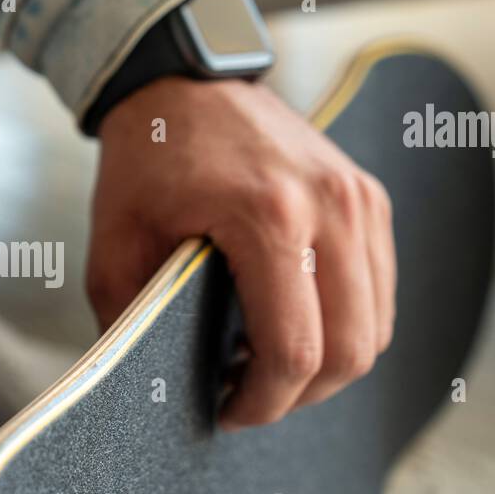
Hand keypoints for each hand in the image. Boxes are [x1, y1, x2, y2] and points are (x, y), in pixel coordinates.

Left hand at [88, 76, 395, 429]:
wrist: (182, 82)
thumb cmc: (147, 160)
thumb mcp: (115, 246)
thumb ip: (131, 325)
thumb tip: (150, 395)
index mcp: (268, 217)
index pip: (295, 351)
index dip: (264, 402)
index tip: (227, 411)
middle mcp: (331, 206)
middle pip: (352, 351)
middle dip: (301, 396)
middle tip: (248, 398)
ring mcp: (360, 199)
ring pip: (376, 327)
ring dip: (328, 365)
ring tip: (265, 362)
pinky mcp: (370, 198)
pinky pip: (379, 291)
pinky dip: (346, 326)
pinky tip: (292, 324)